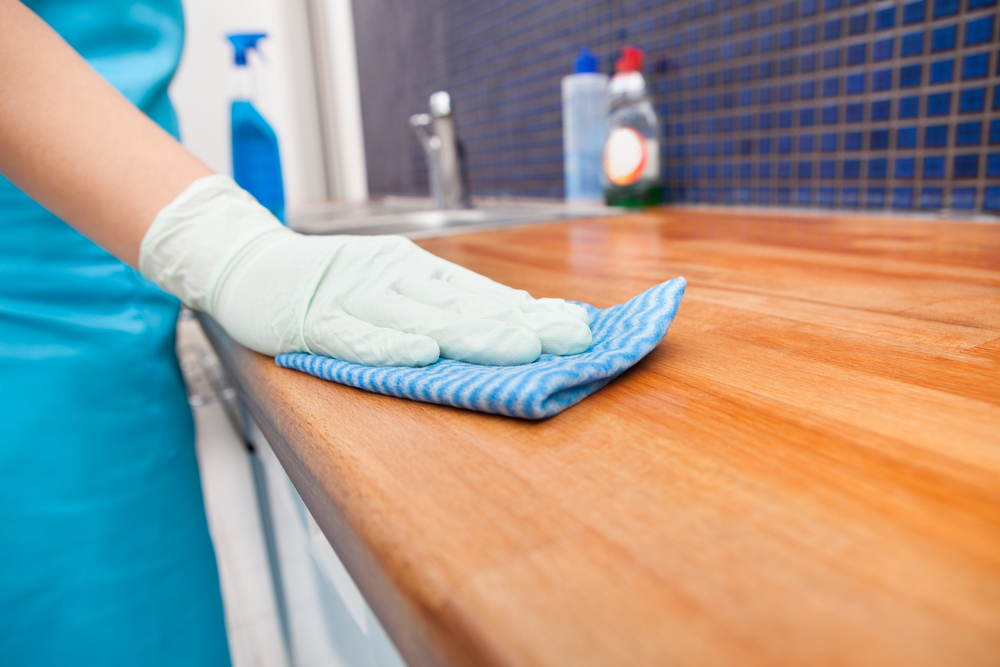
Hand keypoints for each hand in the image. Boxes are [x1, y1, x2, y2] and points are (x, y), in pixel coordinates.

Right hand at [140, 176, 591, 365]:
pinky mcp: (314, 320)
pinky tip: (421, 356)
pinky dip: (387, 345)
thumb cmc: (330, 281)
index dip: (531, 310)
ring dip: (472, 333)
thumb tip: (514, 320)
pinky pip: (353, 336)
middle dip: (521, 324)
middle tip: (571, 340)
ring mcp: (353, 296)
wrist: (249, 263)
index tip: (580, 325)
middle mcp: (393, 277)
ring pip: (420, 318)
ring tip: (521, 349)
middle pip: (464, 304)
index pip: (482, 292)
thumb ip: (445, 303)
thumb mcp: (394, 283)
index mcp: (415, 270)